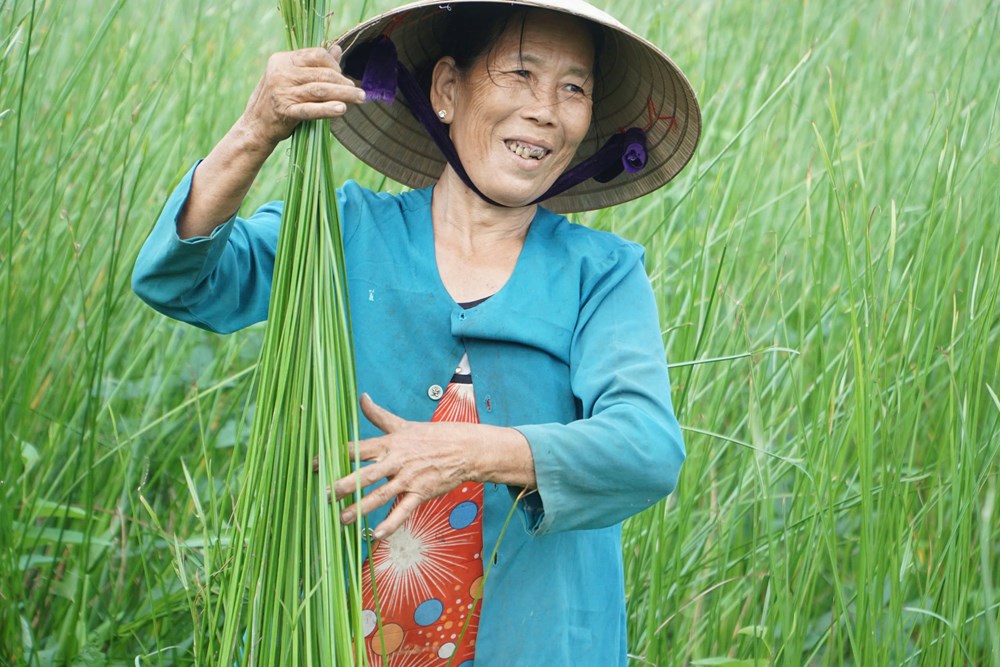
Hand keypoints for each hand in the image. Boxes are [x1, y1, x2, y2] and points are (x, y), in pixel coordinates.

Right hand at [240, 44, 365, 148]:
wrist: (255, 125)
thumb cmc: (278, 99)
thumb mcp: (292, 77)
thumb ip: (314, 64)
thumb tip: (338, 49)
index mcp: (283, 60)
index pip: (316, 55)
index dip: (334, 64)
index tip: (344, 76)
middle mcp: (281, 73)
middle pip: (321, 73)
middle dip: (344, 82)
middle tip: (359, 92)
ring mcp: (282, 92)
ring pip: (320, 90)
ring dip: (344, 94)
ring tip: (359, 98)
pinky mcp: (285, 112)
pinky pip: (311, 109)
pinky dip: (328, 109)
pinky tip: (342, 109)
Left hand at [333, 394, 478, 538]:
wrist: (464, 449)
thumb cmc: (432, 436)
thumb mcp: (403, 424)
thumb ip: (378, 415)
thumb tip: (362, 397)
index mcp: (389, 443)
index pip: (356, 449)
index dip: (333, 455)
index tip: (313, 465)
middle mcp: (396, 461)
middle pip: (365, 474)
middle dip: (343, 485)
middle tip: (323, 495)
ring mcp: (408, 478)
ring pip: (380, 495)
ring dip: (360, 508)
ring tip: (342, 519)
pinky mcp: (421, 493)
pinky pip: (403, 510)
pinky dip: (391, 523)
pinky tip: (376, 534)